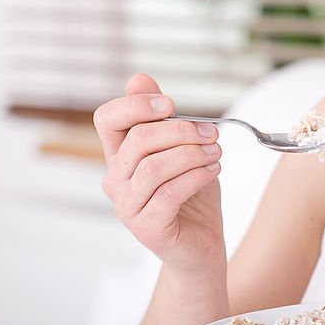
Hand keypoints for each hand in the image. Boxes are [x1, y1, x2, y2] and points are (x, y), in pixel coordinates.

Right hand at [94, 73, 225, 276]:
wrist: (200, 247)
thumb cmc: (191, 196)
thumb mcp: (182, 150)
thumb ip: (163, 119)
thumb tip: (139, 77)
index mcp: (120, 156)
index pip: (107, 118)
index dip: (136, 104)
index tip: (171, 104)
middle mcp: (115, 180)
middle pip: (138, 140)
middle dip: (181, 130)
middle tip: (212, 134)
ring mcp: (127, 206)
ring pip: (153, 167)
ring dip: (192, 154)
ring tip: (216, 154)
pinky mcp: (146, 227)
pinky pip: (169, 193)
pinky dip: (196, 177)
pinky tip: (213, 171)